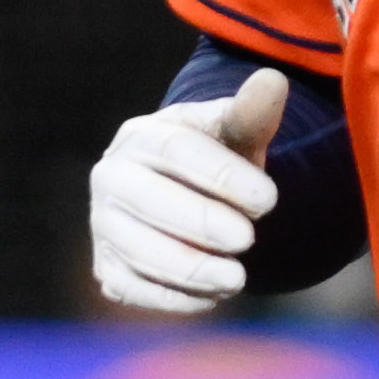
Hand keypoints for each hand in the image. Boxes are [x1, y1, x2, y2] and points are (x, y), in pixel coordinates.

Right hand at [91, 69, 285, 313]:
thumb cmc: (214, 163)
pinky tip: (212, 298)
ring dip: (189, 268)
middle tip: (249, 240)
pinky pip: (131, 287)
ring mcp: (105, 225)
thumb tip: (274, 80)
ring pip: (137, 248)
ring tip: (238, 279)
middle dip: (200, 223)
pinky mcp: (108, 268)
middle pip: (147, 200)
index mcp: (141, 136)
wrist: (184, 198)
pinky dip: (170, 297)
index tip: (270, 200)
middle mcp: (112, 178)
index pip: (175, 150)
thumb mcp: (234, 136)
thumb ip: (251, 113)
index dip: (221, 176)